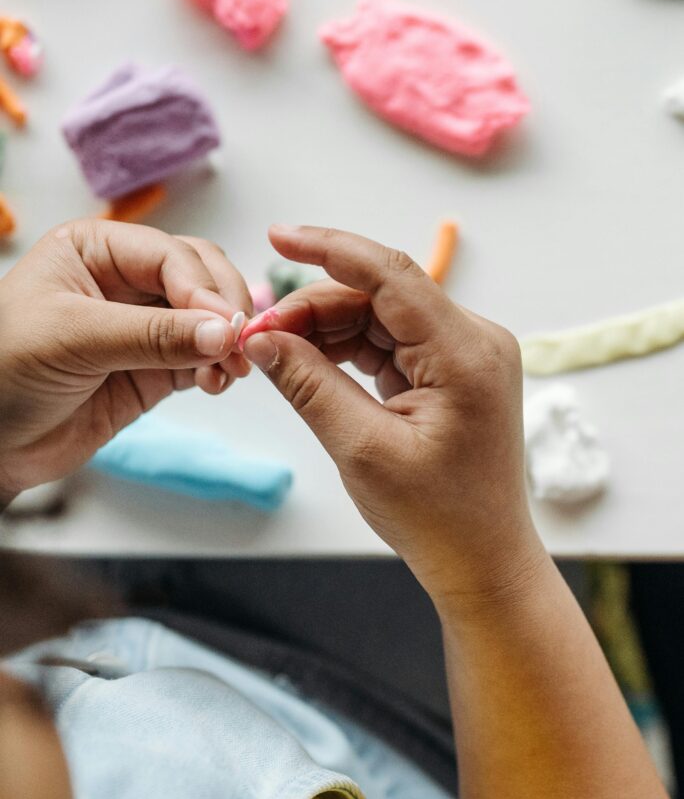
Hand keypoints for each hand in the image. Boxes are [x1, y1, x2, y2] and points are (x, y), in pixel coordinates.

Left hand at [0, 219, 251, 503]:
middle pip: (201, 277)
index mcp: (95, 250)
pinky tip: (215, 383)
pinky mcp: (153, 370)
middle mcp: (124, 281)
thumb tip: (222, 332)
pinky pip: (201, 360)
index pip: (170, 255)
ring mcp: (143, 327)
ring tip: (230, 370)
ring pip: (209, 319)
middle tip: (238, 344)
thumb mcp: (73, 339)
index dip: (203, 288)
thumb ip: (151, 334)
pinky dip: (217, 370)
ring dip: (227, 342)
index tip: (225, 324)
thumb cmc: (5, 371)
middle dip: (225, 309)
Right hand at [243, 225, 543, 604]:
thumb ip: (309, 385)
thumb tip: (262, 338)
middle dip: (315, 308)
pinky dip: (347, 350)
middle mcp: (473, 341)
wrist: (482, 562)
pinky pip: (390, 343)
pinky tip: (309, 363)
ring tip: (276, 354)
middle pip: (381, 296)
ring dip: (326, 329)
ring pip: (381, 317)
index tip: (278, 235)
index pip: (391, 275)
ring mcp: (464, 356)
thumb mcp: (362, 449)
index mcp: (465, 353)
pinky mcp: (451, 373)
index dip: (330, 248)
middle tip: (259, 336)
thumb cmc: (436, 518)